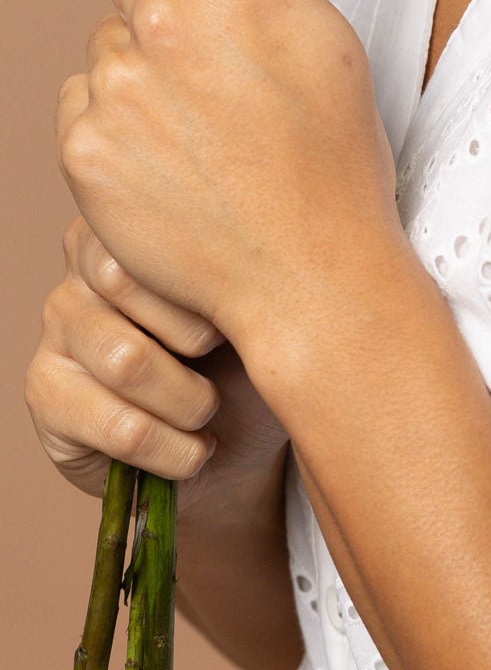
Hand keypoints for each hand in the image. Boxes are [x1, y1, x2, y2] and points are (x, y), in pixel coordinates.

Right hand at [25, 213, 289, 523]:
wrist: (242, 443)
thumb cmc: (256, 353)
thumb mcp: (266, 300)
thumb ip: (243, 260)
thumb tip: (250, 240)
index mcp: (141, 219)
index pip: (158, 223)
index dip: (213, 274)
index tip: (245, 305)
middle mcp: (85, 260)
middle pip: (129, 278)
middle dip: (200, 335)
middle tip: (226, 355)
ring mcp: (60, 322)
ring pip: (127, 360)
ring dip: (190, 402)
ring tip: (209, 409)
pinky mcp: (45, 390)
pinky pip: (119, 425)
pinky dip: (174, 450)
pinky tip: (191, 449)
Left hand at [54, 0, 401, 353]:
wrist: (305, 271)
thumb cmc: (330, 148)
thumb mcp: (319, 26)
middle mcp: (166, 22)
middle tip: (197, 34)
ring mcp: (117, 86)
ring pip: (102, 33)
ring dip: (137, 57)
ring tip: (198, 116)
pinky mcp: (83, 144)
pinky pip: (83, 97)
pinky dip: (116, 119)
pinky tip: (169, 154)